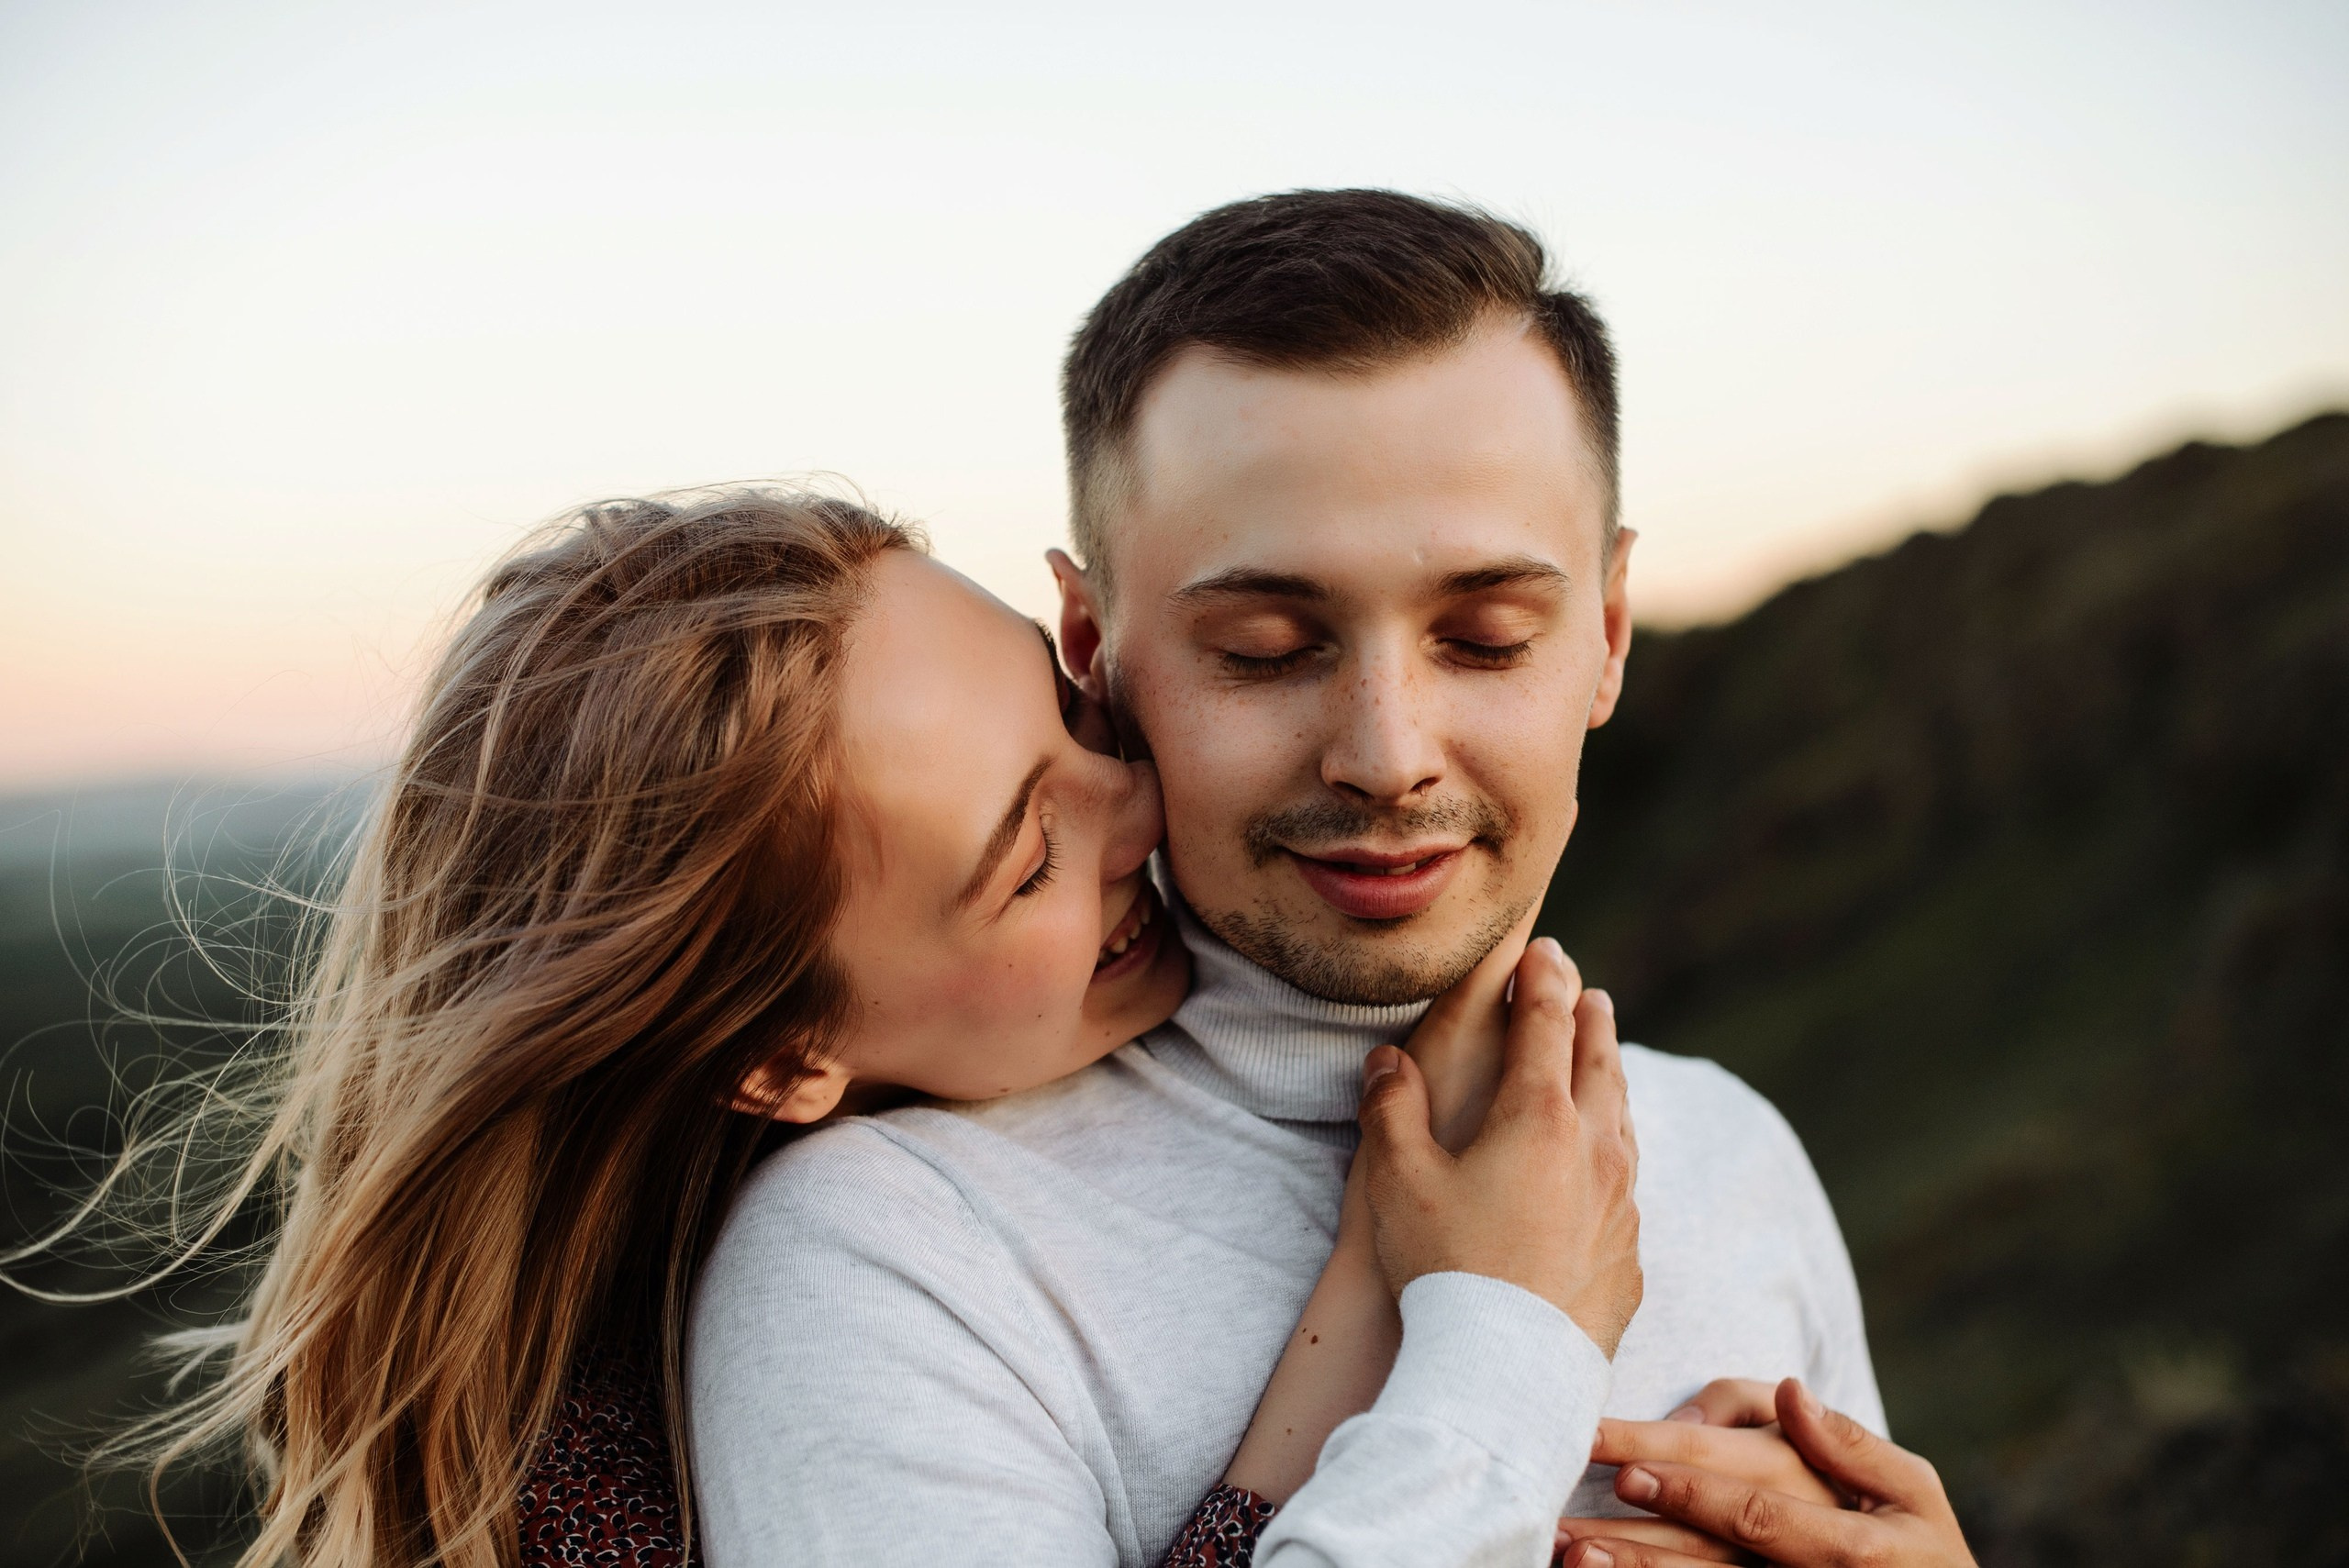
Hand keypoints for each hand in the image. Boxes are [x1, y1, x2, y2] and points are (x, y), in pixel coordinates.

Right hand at [1354, 937, 1641, 1355]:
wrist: (1506, 1371)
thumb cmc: (1446, 1268)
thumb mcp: (1400, 1179)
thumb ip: (1391, 1108)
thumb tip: (1385, 1060)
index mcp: (1540, 1116)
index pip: (1547, 1024)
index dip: (1543, 980)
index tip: (1544, 949)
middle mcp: (1595, 1149)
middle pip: (1600, 1063)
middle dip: (1589, 1019)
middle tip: (1586, 991)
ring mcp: (1620, 1204)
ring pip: (1623, 1121)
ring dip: (1611, 1082)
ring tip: (1603, 1065)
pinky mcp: (1627, 1254)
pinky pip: (1626, 1185)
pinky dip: (1615, 1154)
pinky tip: (1604, 1167)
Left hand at [1555, 1379, 1978, 1567]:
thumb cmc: (1917, 1544)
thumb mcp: (1909, 1488)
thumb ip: (1846, 1441)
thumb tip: (1790, 1391)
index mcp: (1846, 1539)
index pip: (1751, 1507)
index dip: (1686, 1487)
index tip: (1620, 1463)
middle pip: (1708, 1561)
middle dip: (1631, 1546)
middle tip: (1562, 1525)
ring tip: (1568, 1556)